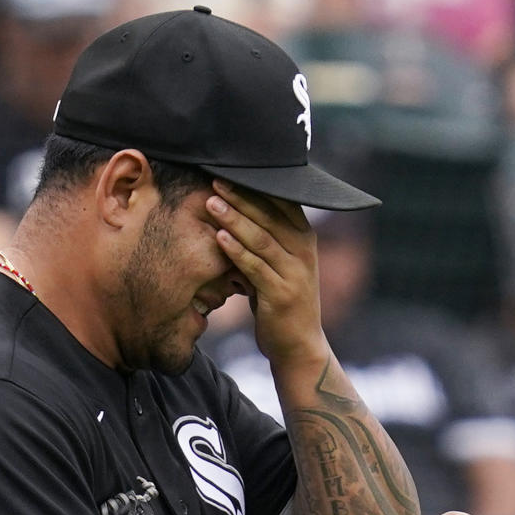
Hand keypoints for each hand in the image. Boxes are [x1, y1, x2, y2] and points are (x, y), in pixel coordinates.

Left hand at [206, 180, 326, 366]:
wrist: (298, 345)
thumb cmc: (281, 302)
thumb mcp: (278, 265)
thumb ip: (265, 241)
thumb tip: (236, 211)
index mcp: (303, 238)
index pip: (280, 201)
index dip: (255, 185)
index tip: (230, 169)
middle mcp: (303, 251)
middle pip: (269, 215)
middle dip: (241, 196)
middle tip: (214, 178)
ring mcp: (294, 273)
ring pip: (261, 238)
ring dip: (234, 219)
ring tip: (211, 203)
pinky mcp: (281, 294)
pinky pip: (255, 268)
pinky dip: (236, 252)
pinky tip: (219, 237)